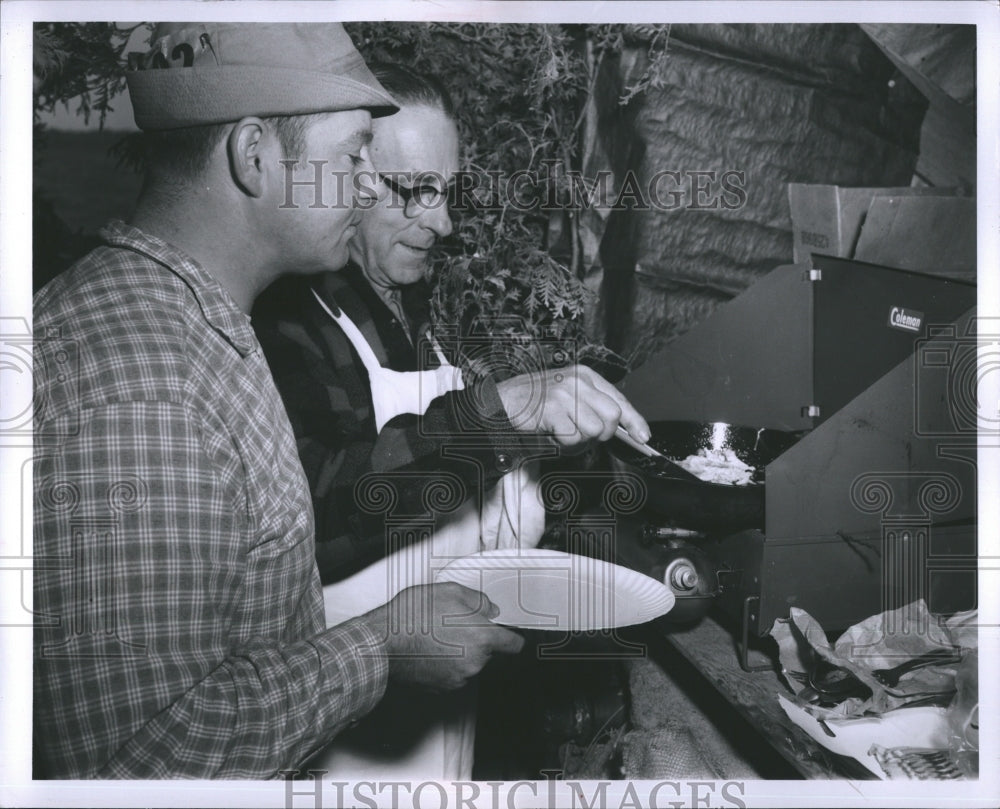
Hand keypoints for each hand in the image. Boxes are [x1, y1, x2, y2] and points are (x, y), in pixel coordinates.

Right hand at [362, 583, 523, 691]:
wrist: (382, 643)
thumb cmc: (412, 616)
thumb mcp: (450, 592)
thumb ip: (478, 601)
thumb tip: (490, 609)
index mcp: (482, 638)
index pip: (514, 645)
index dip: (513, 638)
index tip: (510, 635)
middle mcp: (475, 663)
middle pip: (489, 652)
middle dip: (478, 640)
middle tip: (454, 625)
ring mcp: (458, 678)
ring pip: (470, 663)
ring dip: (461, 652)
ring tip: (437, 636)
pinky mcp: (442, 688)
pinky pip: (453, 674)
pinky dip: (446, 664)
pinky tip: (430, 649)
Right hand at [496, 364, 649, 447]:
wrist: (501, 403)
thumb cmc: (534, 405)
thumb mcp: (568, 398)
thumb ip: (592, 408)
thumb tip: (618, 429)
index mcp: (585, 375)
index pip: (619, 399)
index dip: (635, 420)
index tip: (644, 437)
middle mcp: (578, 380)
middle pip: (612, 417)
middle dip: (600, 435)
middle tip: (578, 436)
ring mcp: (566, 393)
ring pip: (594, 431)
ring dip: (578, 442)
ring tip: (559, 434)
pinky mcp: (553, 409)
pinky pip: (573, 438)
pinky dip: (563, 445)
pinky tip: (550, 435)